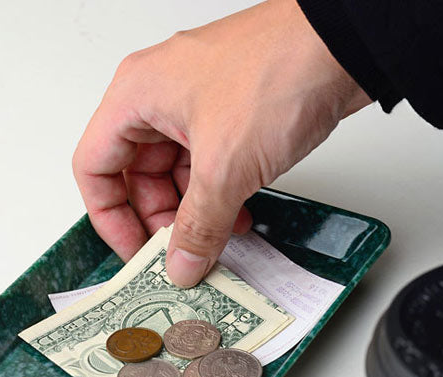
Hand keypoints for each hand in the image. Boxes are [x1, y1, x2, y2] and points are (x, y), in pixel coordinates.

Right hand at [72, 0, 370, 286]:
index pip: (96, 168)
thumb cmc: (280, 71)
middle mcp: (159, 99)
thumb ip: (198, 224)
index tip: (133, 253)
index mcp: (136, 97)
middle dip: (160, 221)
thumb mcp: (226, 165)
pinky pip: (208, 168)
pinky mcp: (229, 116)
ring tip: (216, 241)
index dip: (110, 218)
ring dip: (195, 214)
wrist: (346, 44)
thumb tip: (182, 264)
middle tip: (179, 255)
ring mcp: (196, 107)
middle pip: (137, 177)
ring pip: (176, 176)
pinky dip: (219, 198)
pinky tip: (239, 218)